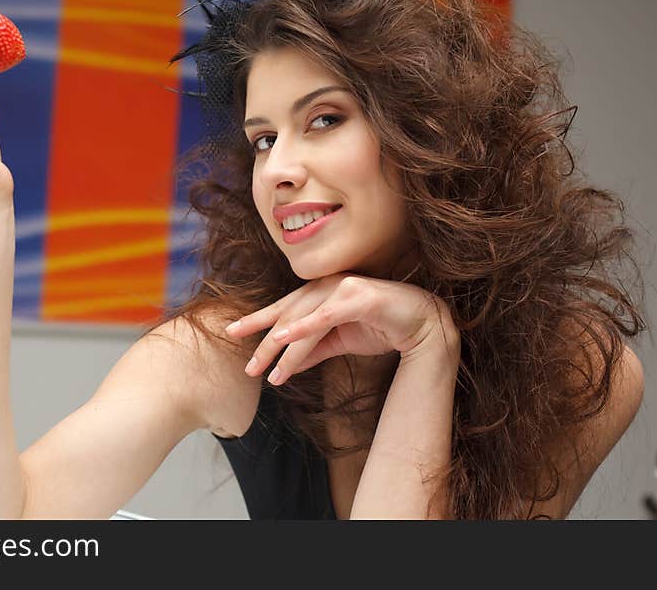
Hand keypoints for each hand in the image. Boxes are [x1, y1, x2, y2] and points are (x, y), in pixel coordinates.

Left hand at [224, 273, 459, 385]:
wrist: (424, 323)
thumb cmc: (382, 326)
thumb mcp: (339, 342)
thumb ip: (312, 350)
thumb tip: (283, 366)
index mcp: (320, 294)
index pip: (282, 309)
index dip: (257, 321)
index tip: (232, 333)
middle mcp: (327, 287)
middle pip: (287, 315)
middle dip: (264, 342)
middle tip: (248, 368)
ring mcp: (342, 288)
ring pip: (303, 319)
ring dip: (283, 346)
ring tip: (266, 369)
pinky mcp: (360, 297)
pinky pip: (326, 315)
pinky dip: (305, 327)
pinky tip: (286, 339)